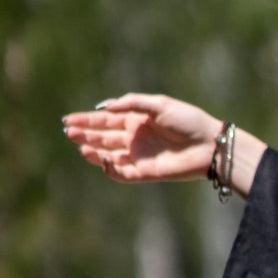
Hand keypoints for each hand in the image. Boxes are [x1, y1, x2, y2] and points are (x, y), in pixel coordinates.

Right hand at [61, 92, 220, 180]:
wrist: (209, 145)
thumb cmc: (187, 120)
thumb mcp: (158, 104)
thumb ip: (132, 103)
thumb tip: (105, 106)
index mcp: (136, 120)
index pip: (105, 120)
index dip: (86, 120)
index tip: (68, 119)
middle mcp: (134, 138)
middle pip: (103, 137)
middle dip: (85, 135)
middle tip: (68, 133)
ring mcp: (139, 156)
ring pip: (109, 156)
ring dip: (93, 152)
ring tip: (80, 147)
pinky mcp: (146, 173)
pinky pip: (122, 173)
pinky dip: (111, 169)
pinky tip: (102, 159)